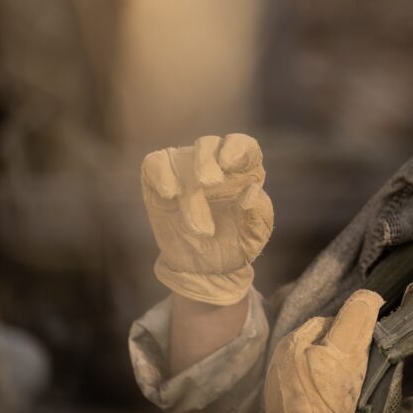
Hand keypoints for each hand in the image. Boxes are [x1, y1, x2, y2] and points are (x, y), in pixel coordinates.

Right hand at [141, 134, 273, 304]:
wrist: (206, 268)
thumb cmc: (236, 244)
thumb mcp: (255, 236)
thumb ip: (258, 214)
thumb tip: (252, 193)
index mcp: (244, 171)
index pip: (243, 146)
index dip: (237, 148)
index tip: (230, 163)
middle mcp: (214, 164)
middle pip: (208, 144)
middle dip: (207, 162)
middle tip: (209, 184)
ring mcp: (185, 170)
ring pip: (182, 159)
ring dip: (188, 191)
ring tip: (199, 228)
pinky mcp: (159, 181)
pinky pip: (155, 163)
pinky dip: (161, 174)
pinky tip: (169, 194)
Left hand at [260, 290, 384, 412]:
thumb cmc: (323, 394)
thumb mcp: (345, 351)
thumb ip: (355, 320)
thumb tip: (369, 295)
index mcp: (290, 340)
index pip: (327, 322)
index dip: (349, 330)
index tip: (363, 345)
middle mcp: (280, 360)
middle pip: (320, 345)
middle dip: (338, 352)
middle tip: (356, 366)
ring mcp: (280, 386)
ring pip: (314, 368)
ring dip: (331, 372)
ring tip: (346, 386)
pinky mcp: (285, 409)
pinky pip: (309, 390)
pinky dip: (322, 392)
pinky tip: (331, 402)